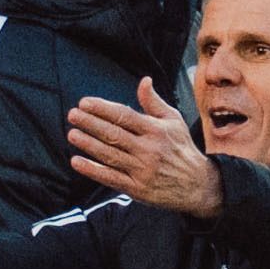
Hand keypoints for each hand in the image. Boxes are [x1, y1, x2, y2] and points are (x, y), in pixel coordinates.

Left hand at [68, 78, 220, 215]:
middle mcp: (148, 149)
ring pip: (110, 155)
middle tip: (72, 115)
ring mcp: (141, 170)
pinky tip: (77, 161)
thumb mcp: (174, 121)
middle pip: (114, 134)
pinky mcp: (136, 188)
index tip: (84, 103)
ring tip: (72, 134)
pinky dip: (93, 170)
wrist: (197, 185)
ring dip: (88, 144)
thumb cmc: (182, 148)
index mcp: (156, 130)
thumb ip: (154, 102)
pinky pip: (110, 177)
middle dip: (90, 124)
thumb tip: (144, 80)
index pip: (124, 116)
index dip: (102, 109)